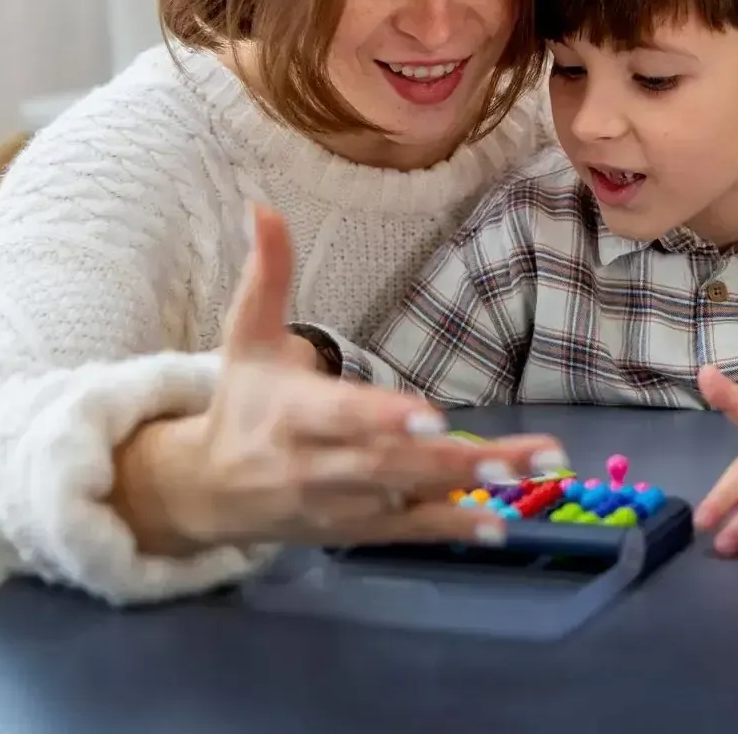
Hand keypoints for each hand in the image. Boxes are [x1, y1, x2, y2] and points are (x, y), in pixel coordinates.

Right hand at [110, 204, 564, 554]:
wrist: (207, 491)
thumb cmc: (241, 402)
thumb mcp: (246, 336)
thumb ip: (267, 273)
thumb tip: (262, 206)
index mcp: (295, 413)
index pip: (343, 417)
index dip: (384, 417)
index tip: (430, 412)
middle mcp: (320, 465)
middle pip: (392, 464)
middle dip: (455, 459)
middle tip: (518, 455)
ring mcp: (342, 504)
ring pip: (409, 499)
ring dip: (469, 489)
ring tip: (530, 474)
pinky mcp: (357, 530)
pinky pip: (408, 533)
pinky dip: (452, 529)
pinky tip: (499, 525)